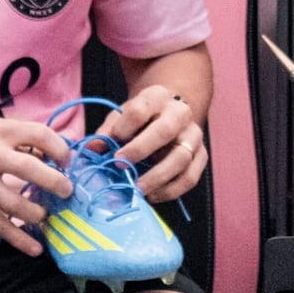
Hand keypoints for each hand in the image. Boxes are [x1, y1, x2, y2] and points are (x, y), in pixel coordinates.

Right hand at [0, 114, 74, 249]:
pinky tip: (35, 248)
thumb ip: (18, 139)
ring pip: (17, 203)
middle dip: (56, 183)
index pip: (39, 134)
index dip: (59, 149)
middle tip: (66, 191)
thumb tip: (54, 154)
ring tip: (44, 215)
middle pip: (32, 169)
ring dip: (37, 213)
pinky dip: (19, 239)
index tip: (65, 161)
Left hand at [94, 84, 207, 204]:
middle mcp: (180, 113)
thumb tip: (92, 150)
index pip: (140, 109)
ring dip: (158, 176)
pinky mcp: (201, 155)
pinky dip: (172, 190)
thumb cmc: (140, 119)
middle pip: (165, 131)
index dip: (124, 127)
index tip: (113, 143)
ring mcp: (194, 135)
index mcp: (157, 97)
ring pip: (182, 157)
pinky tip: (153, 196)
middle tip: (121, 166)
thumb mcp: (121, 117)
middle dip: (141, 150)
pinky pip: (191, 177)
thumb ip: (107, 132)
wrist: (169, 114)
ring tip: (138, 188)